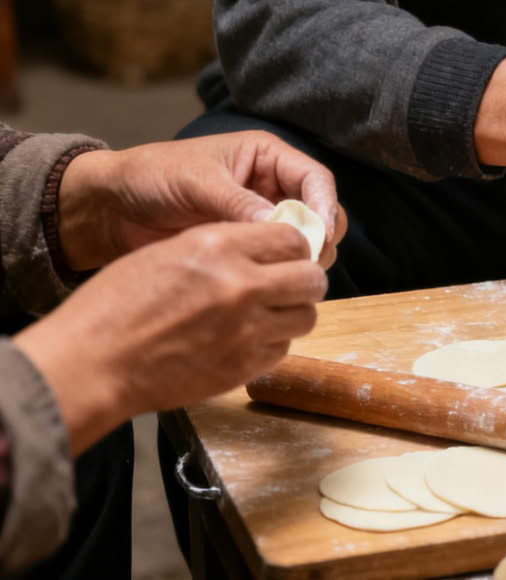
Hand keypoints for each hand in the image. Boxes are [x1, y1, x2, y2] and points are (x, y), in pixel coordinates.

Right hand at [13, 222, 325, 454]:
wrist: (95, 362)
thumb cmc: (117, 305)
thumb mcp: (168, 252)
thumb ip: (223, 247)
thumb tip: (264, 249)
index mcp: (220, 247)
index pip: (292, 238)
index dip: (293, 247)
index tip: (286, 255)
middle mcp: (242, 285)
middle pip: (312, 278)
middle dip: (303, 280)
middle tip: (287, 285)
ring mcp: (247, 329)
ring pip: (306, 316)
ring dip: (292, 313)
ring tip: (267, 314)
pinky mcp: (245, 366)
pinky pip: (283, 348)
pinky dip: (273, 342)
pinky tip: (246, 339)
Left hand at [58, 132, 345, 269]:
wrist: (112, 208)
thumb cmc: (152, 177)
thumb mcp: (197, 182)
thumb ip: (238, 203)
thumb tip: (282, 229)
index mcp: (266, 157)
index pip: (316, 179)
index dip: (324, 206)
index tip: (319, 237)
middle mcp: (272, 185)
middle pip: (319, 211)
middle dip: (319, 236)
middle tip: (305, 262)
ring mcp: (260, 217)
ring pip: (303, 238)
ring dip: (301, 256)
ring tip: (284, 274)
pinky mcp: (246, 245)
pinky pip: (276, 257)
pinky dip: (280, 269)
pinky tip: (268, 281)